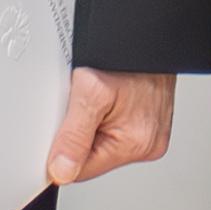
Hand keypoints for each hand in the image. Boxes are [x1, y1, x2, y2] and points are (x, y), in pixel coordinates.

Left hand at [46, 67, 176, 188]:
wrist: (147, 38)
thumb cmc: (126, 56)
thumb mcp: (90, 92)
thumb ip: (73, 136)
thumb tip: (61, 171)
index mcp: (136, 143)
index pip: (82, 171)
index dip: (62, 153)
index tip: (60, 127)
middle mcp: (148, 144)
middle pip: (92, 159)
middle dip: (79, 136)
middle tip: (84, 106)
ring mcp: (150, 136)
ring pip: (102, 146)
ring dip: (91, 127)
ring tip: (98, 100)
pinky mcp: (148, 126)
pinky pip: (114, 133)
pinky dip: (103, 119)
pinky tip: (108, 101)